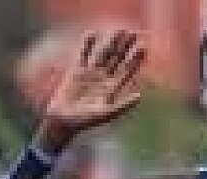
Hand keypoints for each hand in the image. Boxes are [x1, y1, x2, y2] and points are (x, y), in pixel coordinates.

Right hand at [36, 30, 146, 150]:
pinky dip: (86, 43)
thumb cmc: (86, 120)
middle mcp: (104, 77)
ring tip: (118, 29)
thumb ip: (123, 104)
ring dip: (110, 41)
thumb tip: (140, 96)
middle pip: (118, 57)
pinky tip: (92, 33)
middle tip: (134, 32)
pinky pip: (82, 52)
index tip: (143, 46)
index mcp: (114, 87)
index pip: (128, 69)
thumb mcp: (107, 113)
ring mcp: (91, 71)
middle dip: (126, 45)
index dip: (136, 58)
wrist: (63, 120)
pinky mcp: (76, 68)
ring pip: (103, 52)